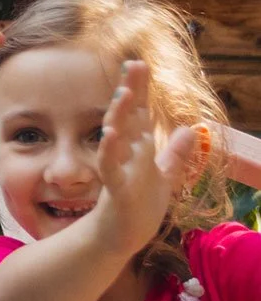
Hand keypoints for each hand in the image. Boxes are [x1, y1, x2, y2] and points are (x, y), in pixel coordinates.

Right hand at [91, 62, 194, 257]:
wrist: (121, 237)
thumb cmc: (140, 206)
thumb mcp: (165, 176)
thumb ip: (175, 153)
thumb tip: (189, 129)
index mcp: (139, 149)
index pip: (140, 113)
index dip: (140, 89)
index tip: (138, 63)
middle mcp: (127, 153)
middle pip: (128, 116)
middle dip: (130, 90)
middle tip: (132, 64)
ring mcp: (119, 168)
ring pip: (117, 136)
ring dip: (120, 114)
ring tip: (125, 93)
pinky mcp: (116, 188)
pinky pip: (111, 166)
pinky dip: (111, 150)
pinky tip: (112, 134)